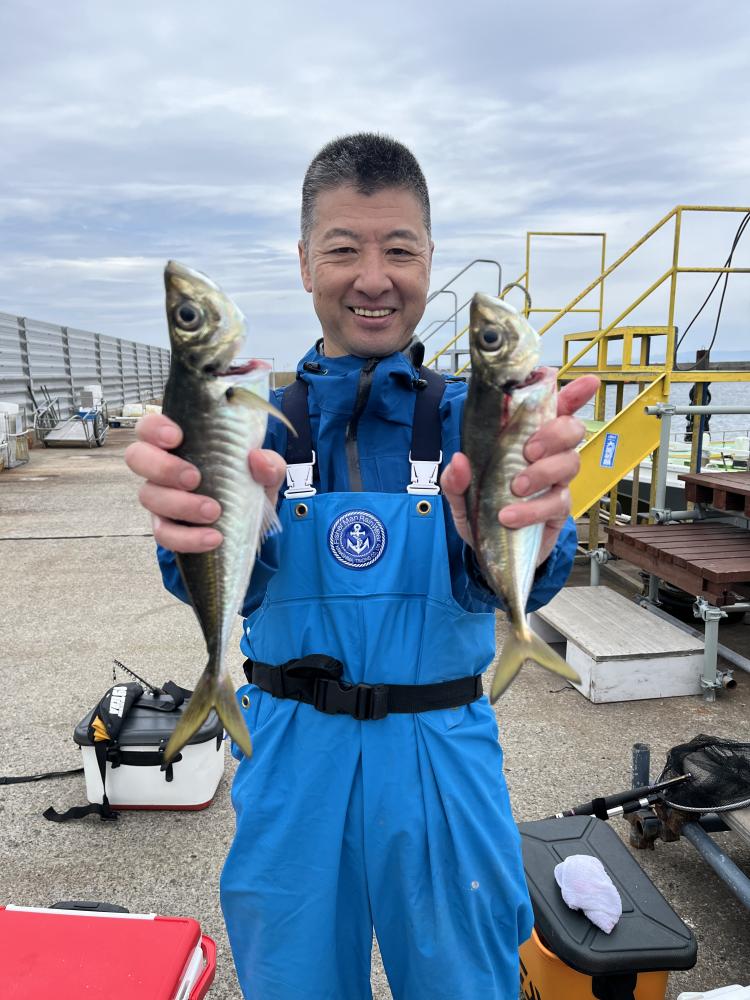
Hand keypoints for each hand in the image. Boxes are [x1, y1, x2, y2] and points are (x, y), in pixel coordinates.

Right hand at [124, 413, 286, 552]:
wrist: (250, 528)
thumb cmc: (247, 485)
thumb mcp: (266, 473)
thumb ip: (269, 463)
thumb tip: (258, 459)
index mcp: (182, 443)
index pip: (150, 426)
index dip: (154, 428)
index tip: (176, 437)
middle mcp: (163, 467)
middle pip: (137, 457)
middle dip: (162, 467)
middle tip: (193, 478)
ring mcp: (161, 498)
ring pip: (148, 496)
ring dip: (181, 505)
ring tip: (213, 512)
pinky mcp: (167, 528)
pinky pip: (164, 534)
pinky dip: (188, 538)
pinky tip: (213, 538)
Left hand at [440, 375, 599, 564]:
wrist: (491, 554)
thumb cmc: (482, 511)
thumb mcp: (460, 495)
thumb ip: (455, 479)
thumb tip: (458, 460)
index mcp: (525, 439)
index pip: (554, 408)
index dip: (573, 393)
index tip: (588, 382)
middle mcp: (546, 456)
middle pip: (572, 429)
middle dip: (555, 433)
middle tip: (529, 450)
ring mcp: (556, 482)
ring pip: (570, 462)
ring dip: (543, 471)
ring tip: (517, 487)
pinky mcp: (557, 510)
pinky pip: (557, 501)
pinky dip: (532, 509)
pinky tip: (510, 516)